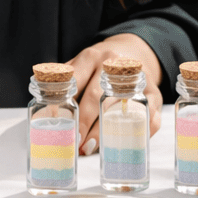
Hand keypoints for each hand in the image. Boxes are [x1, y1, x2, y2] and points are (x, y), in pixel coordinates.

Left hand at [67, 34, 162, 154]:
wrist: (133, 50)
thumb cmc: (98, 66)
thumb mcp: (79, 66)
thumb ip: (64, 86)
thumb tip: (42, 115)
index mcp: (91, 57)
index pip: (77, 82)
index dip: (69, 106)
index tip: (62, 126)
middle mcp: (114, 64)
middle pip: (97, 96)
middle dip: (85, 123)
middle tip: (77, 143)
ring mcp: (136, 78)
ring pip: (121, 108)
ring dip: (107, 131)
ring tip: (93, 147)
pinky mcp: (154, 93)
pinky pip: (150, 117)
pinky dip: (137, 132)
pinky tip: (123, 143)